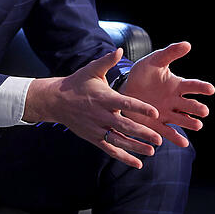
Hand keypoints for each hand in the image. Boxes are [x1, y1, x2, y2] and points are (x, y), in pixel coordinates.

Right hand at [24, 48, 163, 168]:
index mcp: (103, 97)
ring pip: (118, 140)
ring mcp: (96, 127)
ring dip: (135, 147)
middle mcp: (100, 114)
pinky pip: (110, 149)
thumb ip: (107, 61)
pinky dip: (123, 157)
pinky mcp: (93, 137)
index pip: (125, 103)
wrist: (55, 100)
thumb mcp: (91, 70)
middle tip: (159, 138)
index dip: (140, 108)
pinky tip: (138, 164)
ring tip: (151, 151)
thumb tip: (120, 49)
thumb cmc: (77, 83)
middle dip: (142, 133)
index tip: (155, 112)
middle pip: (124, 125)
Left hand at [120, 41, 214, 146]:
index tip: (210, 89)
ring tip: (197, 124)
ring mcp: (168, 114)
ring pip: (184, 120)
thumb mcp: (154, 61)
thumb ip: (169, 53)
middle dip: (198, 108)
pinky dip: (176, 138)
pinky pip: (169, 132)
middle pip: (191, 106)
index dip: (202, 87)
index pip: (193, 86)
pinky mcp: (158, 125)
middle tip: (202, 110)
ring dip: (191, 123)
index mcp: (177, 85)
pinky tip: (183, 143)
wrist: (124, 89)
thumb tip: (187, 44)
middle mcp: (176, 101)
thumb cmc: (142, 73)